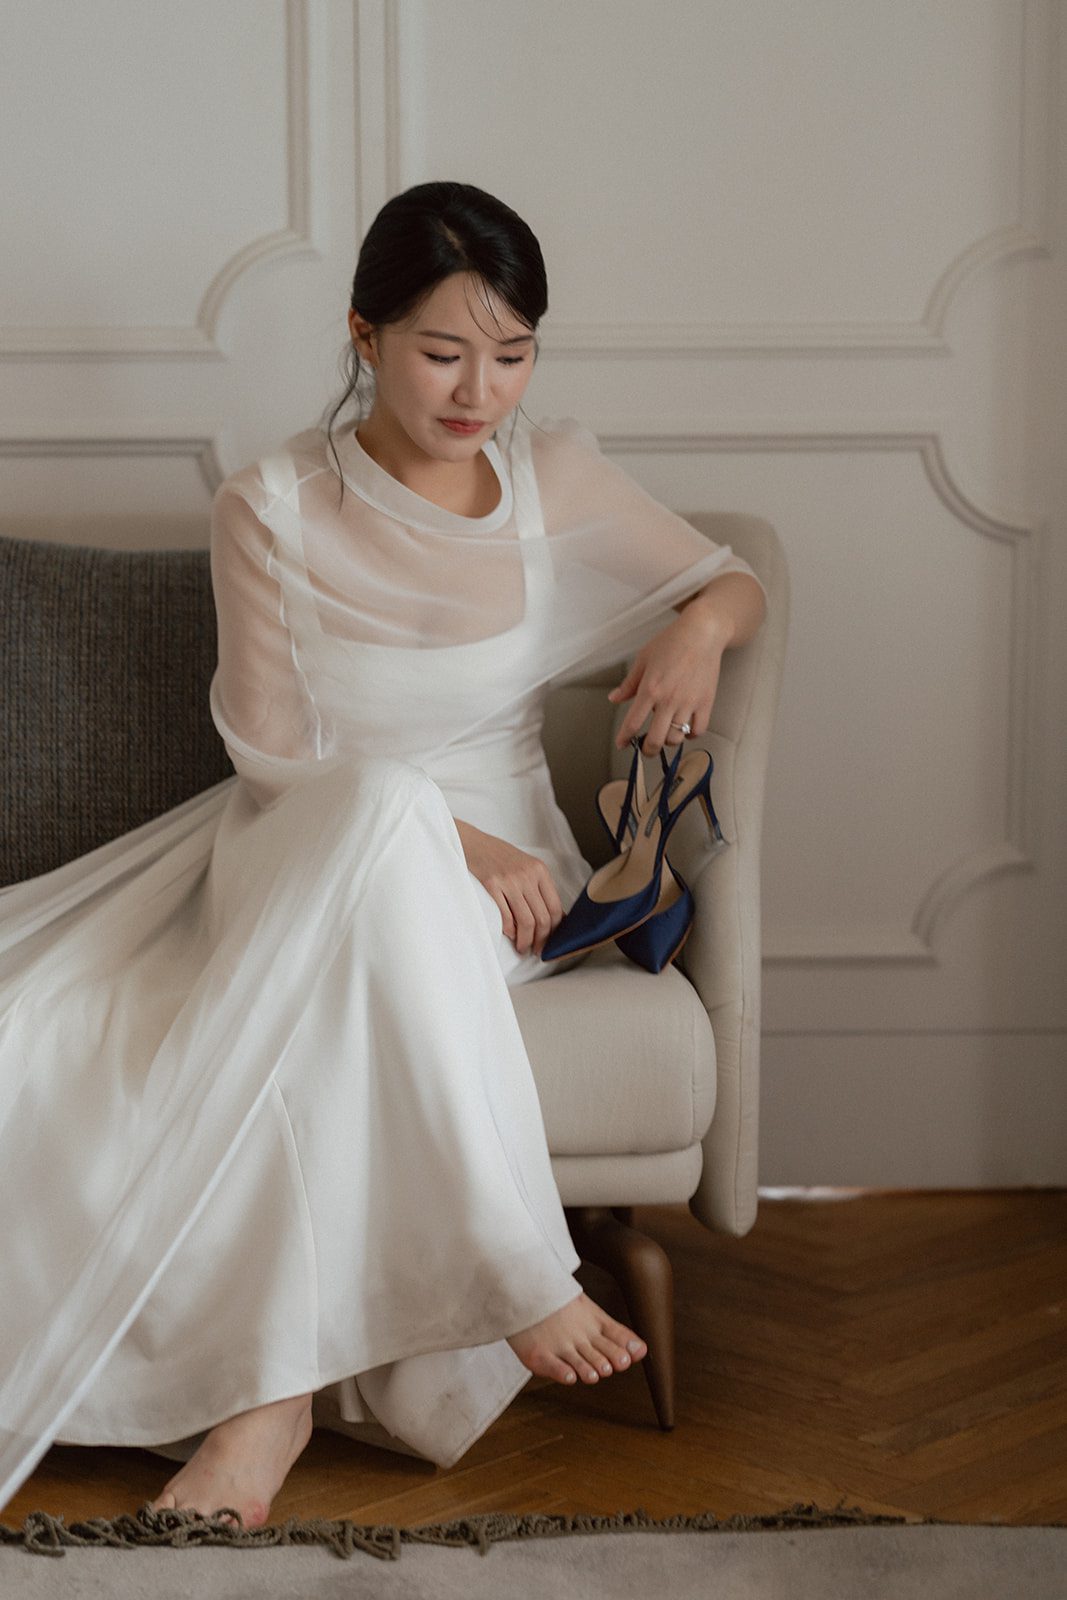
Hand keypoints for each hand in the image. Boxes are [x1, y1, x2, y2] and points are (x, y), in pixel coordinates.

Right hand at [453, 821, 563, 955]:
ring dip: (525, 941)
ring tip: (522, 947)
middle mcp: (527, 875)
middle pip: (542, 918)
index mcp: (540, 870)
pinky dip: (509, 931)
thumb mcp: (526, 866)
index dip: (554, 931)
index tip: (549, 942)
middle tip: (535, 950)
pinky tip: (509, 934)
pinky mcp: (491, 885)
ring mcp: (509, 880)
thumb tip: (555, 918)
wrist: (472, 842)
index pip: (556, 908)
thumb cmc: (498, 857)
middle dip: (540, 940)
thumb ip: (539, 888)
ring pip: (526, 921)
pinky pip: (506, 917)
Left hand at [607, 603, 727, 755]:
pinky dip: (690, 735)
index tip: (622, 745)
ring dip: (668, 741)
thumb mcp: (643, 659)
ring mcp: (689, 703)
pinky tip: (685, 729)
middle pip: (655, 739)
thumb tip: (614, 699)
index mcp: (650, 689)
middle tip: (645, 748)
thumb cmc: (671, 642)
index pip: (633, 723)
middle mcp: (668, 700)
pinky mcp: (706, 702)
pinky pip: (698, 730)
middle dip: (647, 750)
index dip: (625, 739)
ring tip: (665, 735)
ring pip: (676, 738)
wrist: (702, 633)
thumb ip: (629, 683)